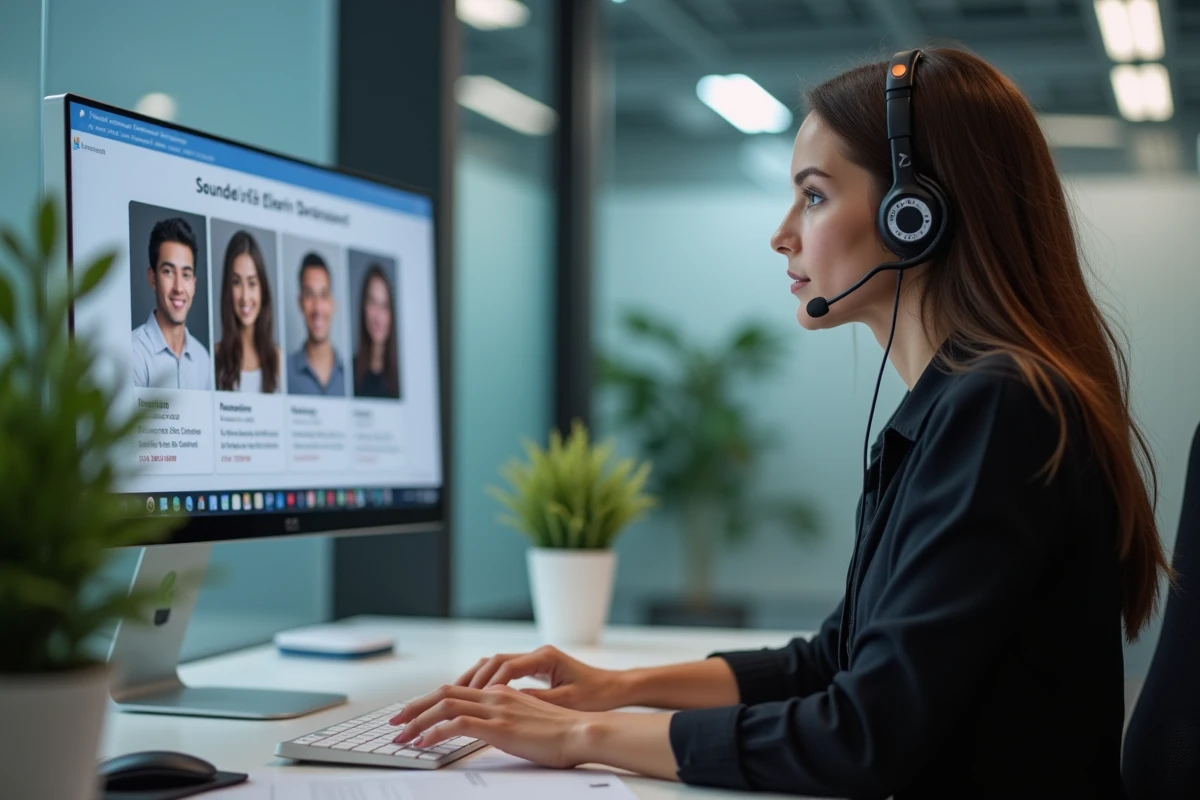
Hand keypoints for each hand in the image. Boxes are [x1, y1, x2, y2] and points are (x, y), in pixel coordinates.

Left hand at [388, 684, 590, 768]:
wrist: (583, 731)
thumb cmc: (563, 731)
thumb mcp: (531, 719)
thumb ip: (510, 718)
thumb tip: (494, 728)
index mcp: (502, 692)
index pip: (457, 690)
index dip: (430, 701)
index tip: (413, 713)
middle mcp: (495, 695)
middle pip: (444, 693)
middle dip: (414, 707)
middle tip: (394, 723)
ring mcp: (496, 710)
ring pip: (444, 706)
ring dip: (417, 720)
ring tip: (401, 736)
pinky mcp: (499, 727)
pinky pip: (457, 725)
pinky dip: (434, 732)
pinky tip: (423, 743)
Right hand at [454, 645, 627, 711]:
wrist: (614, 688)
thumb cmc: (596, 695)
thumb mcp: (566, 702)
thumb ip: (536, 701)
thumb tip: (507, 703)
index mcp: (545, 658)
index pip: (506, 668)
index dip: (488, 685)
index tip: (474, 700)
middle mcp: (537, 654)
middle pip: (495, 660)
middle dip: (473, 678)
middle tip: (454, 696)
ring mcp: (535, 659)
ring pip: (496, 663)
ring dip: (477, 677)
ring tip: (457, 694)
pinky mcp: (535, 667)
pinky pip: (504, 670)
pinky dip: (488, 680)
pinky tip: (477, 694)